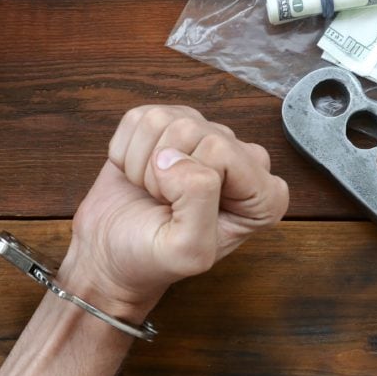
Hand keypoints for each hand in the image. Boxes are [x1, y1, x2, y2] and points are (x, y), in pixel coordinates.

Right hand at [61, 105, 288, 316]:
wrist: (113, 254)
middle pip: (193, 131)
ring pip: (164, 120)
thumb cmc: (153, 257)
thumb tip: (173, 157)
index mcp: (263, 196)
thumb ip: (198, 203)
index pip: (223, 153)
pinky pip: (140, 118)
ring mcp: (205, 136)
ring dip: (143, 162)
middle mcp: (241, 159)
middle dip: (163, 173)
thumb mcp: (187, 251)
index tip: (182, 213)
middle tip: (164, 203)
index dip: (189, 183)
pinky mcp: (170, 124)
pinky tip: (139, 174)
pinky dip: (126, 150)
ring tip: (152, 190)